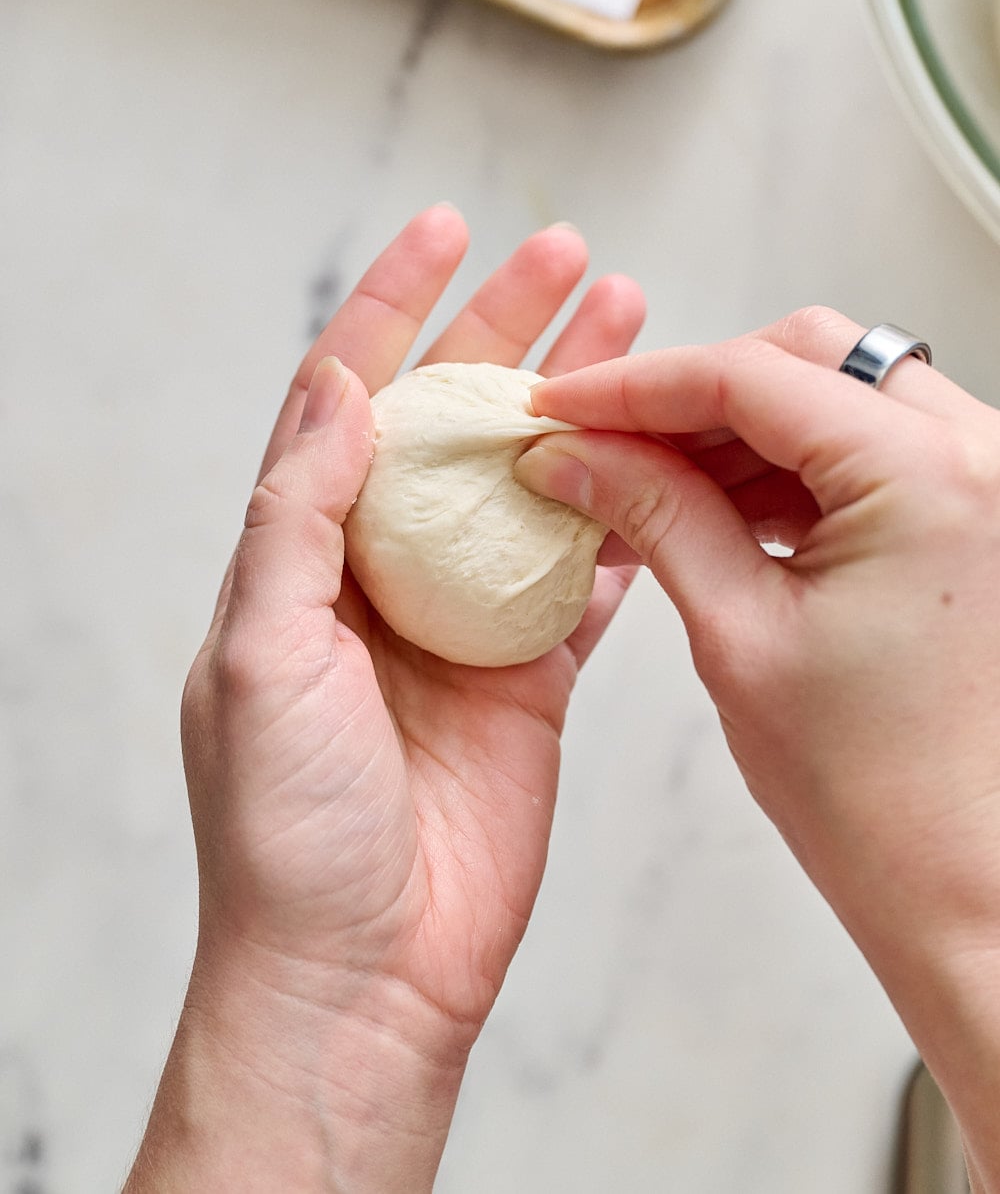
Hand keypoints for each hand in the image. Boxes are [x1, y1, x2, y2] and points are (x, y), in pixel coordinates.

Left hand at [124, 206, 644, 1193]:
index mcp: (304, 556)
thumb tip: (337, 387)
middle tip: (568, 257)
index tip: (440, 233)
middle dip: (509, 331)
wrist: (362, 971)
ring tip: (631, 323)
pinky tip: (656, 458)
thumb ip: (296, 516)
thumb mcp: (262, 655)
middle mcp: (384, 572)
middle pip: (452, 420)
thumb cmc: (286, 830)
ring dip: (579, 404)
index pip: (346, 399)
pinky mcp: (531, 675)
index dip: (390, 307)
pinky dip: (622, 517)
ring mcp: (464, 618)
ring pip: (530, 480)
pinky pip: (586, 575)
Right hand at [518, 306, 999, 1192]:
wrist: (968, 889)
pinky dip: (785, 468)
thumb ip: (657, 515)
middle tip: (598, 444)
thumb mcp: (739, 636)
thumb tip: (577, 454)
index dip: (635, 387)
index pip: (752, 377)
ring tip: (640, 486)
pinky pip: (866, 451)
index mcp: (931, 478)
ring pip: (835, 397)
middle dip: (689, 395)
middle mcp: (982, 459)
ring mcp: (988, 484)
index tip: (561, 408)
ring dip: (734, 432)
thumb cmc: (880, 797)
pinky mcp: (974, 516)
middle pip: (804, 360)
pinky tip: (709, 508)